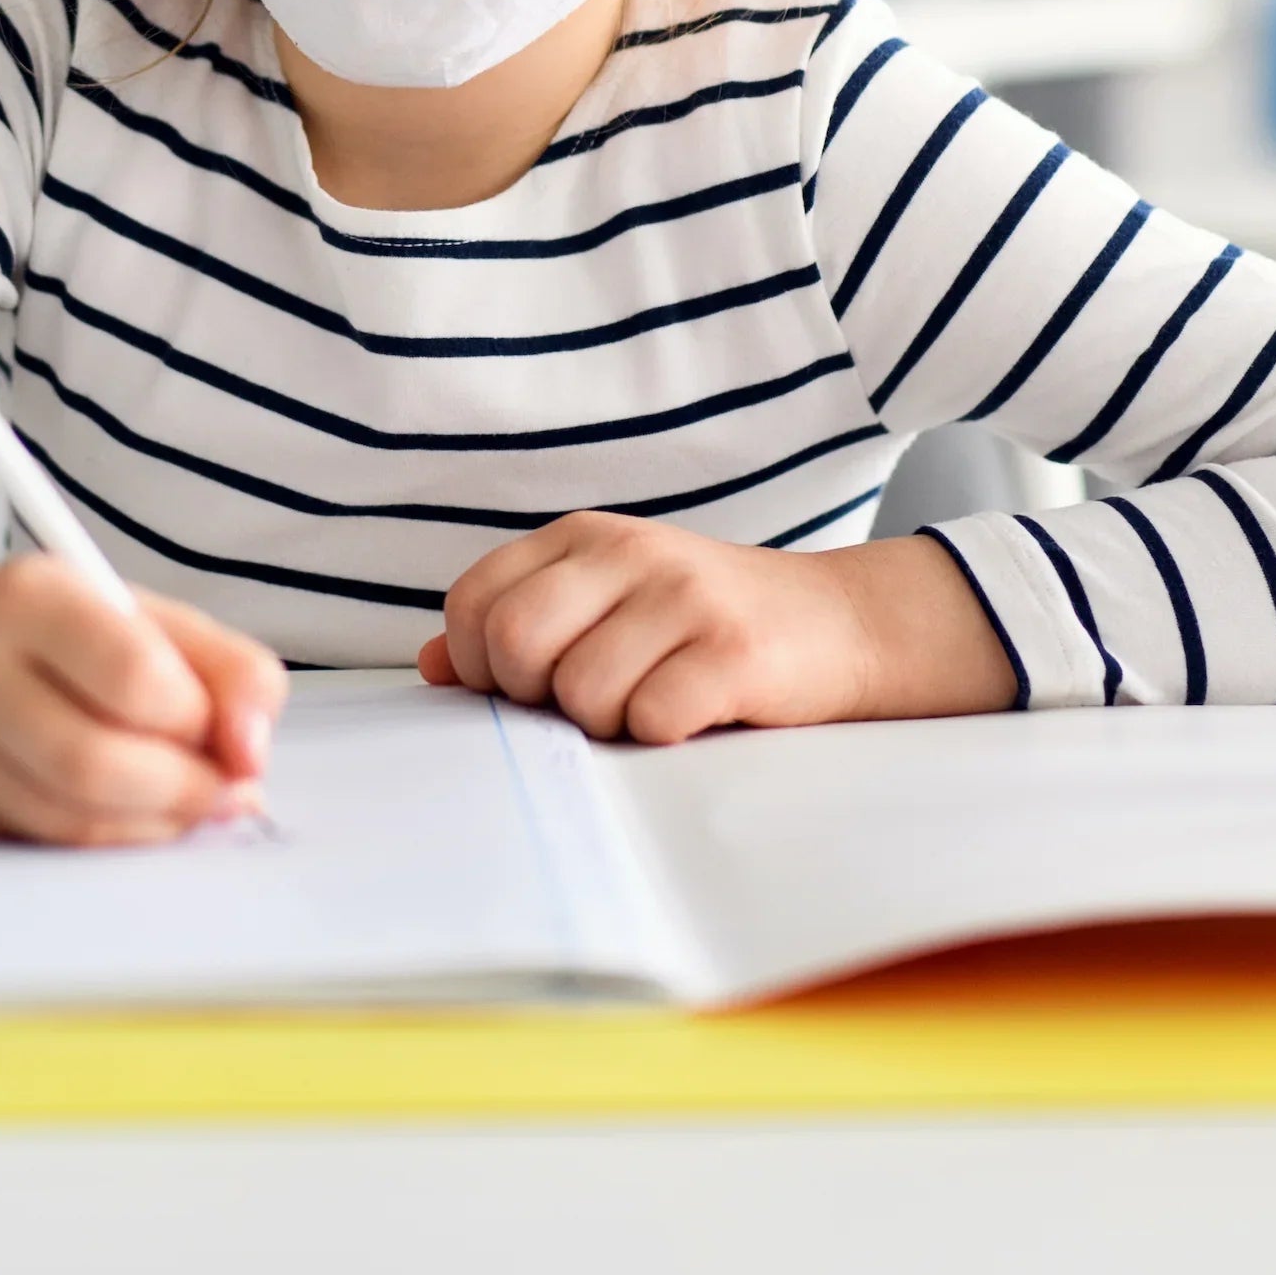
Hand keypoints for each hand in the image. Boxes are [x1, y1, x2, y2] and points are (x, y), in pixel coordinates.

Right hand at [0, 556, 284, 846]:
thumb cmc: (72, 633)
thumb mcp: (155, 619)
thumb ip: (230, 670)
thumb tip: (251, 756)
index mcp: (30, 596)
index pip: (132, 676)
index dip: (199, 719)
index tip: (225, 729)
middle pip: (93, 763)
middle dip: (183, 789)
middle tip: (224, 787)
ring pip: (74, 819)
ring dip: (156, 822)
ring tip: (187, 797)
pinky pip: (55, 842)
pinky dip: (118, 837)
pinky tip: (140, 811)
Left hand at [421, 514, 1015, 742]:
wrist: (844, 624)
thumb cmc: (707, 624)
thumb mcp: (610, 601)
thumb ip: (524, 623)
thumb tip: (431, 664)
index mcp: (585, 537)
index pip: (474, 603)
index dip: (479, 666)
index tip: (525, 686)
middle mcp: (631, 553)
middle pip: (513, 642)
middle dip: (534, 697)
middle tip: (583, 704)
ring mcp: (684, 598)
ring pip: (580, 694)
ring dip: (607, 726)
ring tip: (650, 704)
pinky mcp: (734, 651)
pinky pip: (651, 720)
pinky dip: (661, 737)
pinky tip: (692, 716)